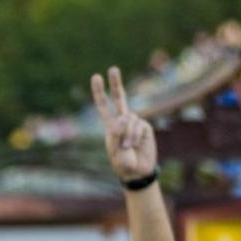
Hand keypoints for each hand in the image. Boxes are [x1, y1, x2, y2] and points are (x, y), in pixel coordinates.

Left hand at [91, 67, 156, 183]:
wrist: (137, 171)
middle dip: (115, 83)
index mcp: (110, 126)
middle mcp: (122, 122)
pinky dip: (134, 136)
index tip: (95, 77)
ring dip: (127, 134)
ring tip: (127, 148)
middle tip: (112, 69)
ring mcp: (134, 123)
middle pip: (119, 98)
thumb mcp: (115, 151)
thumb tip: (124, 117)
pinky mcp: (144, 127)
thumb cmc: (123, 163)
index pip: (103, 106)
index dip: (99, 92)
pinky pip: (138, 126)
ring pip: (129, 119)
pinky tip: (134, 145)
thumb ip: (117, 134)